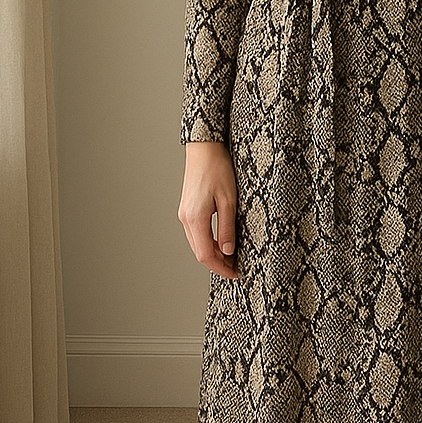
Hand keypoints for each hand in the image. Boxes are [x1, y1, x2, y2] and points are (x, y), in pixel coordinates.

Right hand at [177, 141, 241, 279]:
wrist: (204, 149)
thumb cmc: (218, 169)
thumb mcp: (229, 201)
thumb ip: (227, 228)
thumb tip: (229, 251)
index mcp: (195, 219)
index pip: (206, 255)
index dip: (221, 268)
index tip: (235, 274)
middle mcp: (186, 219)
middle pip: (200, 252)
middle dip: (218, 264)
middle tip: (237, 268)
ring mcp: (184, 214)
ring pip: (197, 244)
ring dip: (213, 253)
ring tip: (232, 257)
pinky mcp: (187, 209)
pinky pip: (196, 233)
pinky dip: (208, 242)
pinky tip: (221, 241)